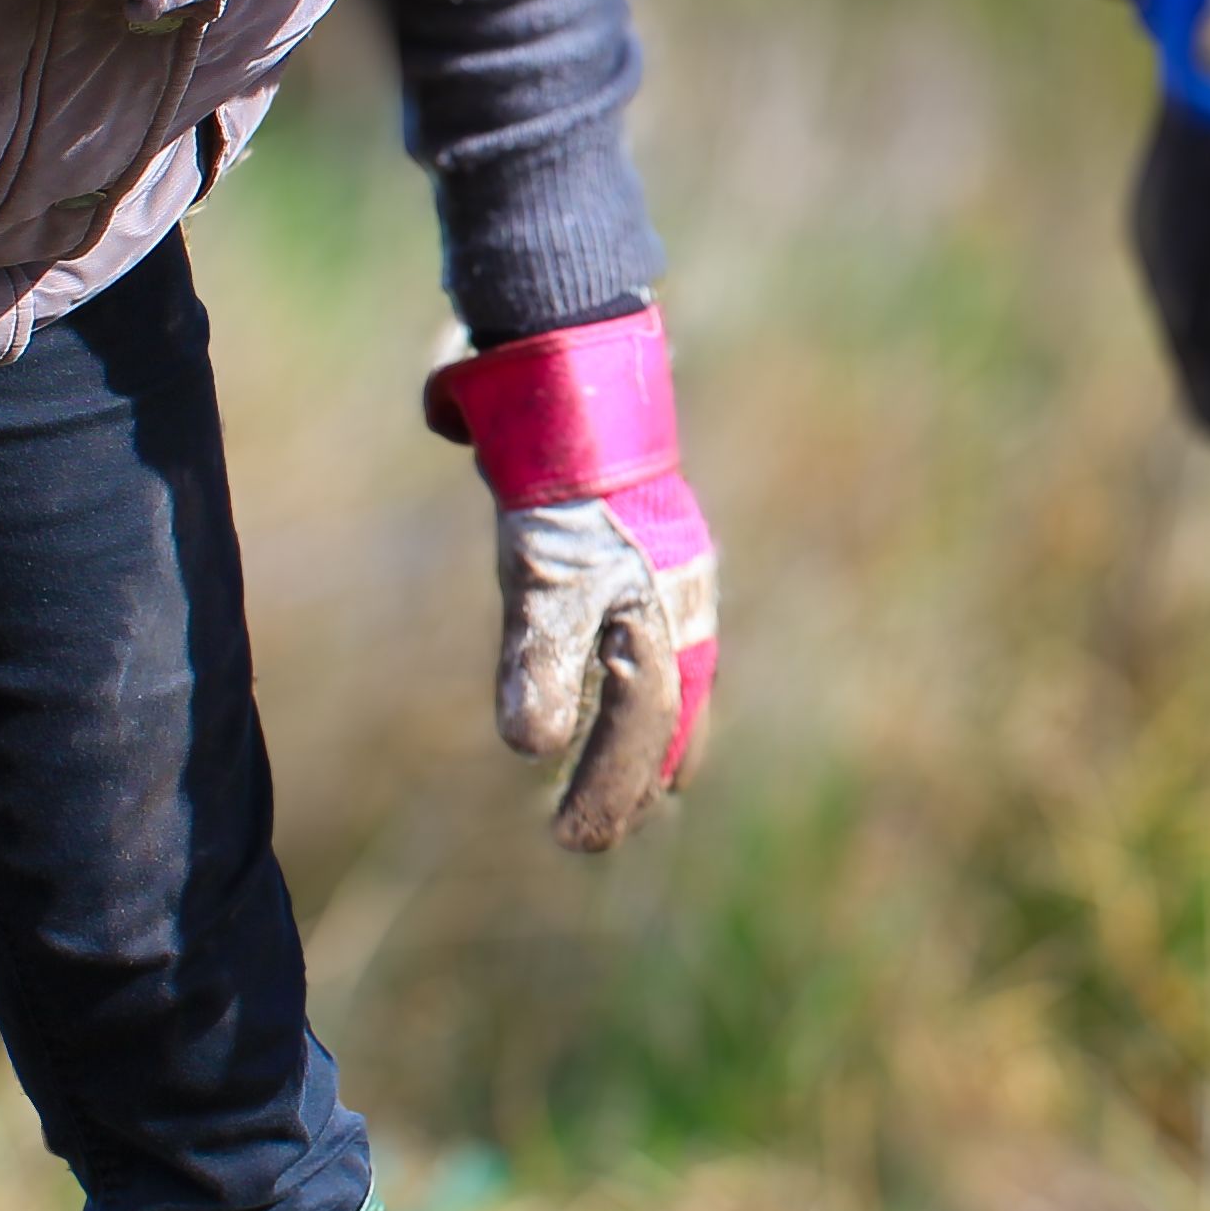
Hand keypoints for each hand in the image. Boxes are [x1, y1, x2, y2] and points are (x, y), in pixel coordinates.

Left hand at [424, 307, 716, 850]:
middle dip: (636, 776)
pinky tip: (615, 675)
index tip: (570, 842)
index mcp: (666, 619)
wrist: (569, 368)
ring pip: (669, 676)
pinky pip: (650, 635)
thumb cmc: (561, 481)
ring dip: (646, 735)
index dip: (609, 790)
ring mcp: (663, 574)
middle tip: (596, 831)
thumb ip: (539, 661)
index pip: (645, 733)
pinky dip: (636, 680)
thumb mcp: (541, 575)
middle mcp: (678, 603)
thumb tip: (531, 750)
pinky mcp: (635, 547)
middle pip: (671, 714)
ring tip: (636, 777)